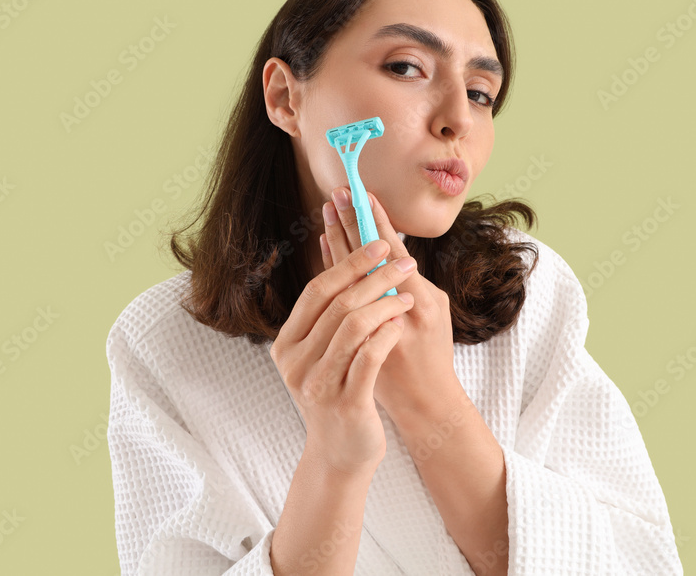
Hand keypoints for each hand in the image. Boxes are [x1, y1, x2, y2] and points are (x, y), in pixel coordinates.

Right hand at [269, 235, 415, 474]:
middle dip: (375, 276)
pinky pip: (370, 356)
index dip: (348, 262)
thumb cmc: (337, 392)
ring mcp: (319, 384)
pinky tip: (402, 324)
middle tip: (404, 261)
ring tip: (408, 295)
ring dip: (387, 303)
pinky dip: (389, 333)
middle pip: (338, 303)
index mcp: (287, 344)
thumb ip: (330, 315)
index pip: (316, 290)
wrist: (339, 453)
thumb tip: (350, 255)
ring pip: (355, 326)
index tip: (378, 242)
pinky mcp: (347, 403)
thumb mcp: (322, 353)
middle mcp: (296, 363)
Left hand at [321, 187, 456, 416]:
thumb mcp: (437, 312)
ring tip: (328, 209)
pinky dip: (332, 268)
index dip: (377, 223)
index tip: (365, 195)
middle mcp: (393, 312)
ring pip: (349, 275)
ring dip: (338, 238)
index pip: (394, 253)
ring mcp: (370, 324)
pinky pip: (339, 294)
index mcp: (420, 302)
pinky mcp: (353, 335)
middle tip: (339, 191)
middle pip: (365, 258)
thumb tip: (388, 249)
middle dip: (351, 222)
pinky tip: (325, 245)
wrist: (424, 403)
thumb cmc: (435, 352)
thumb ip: (412, 281)